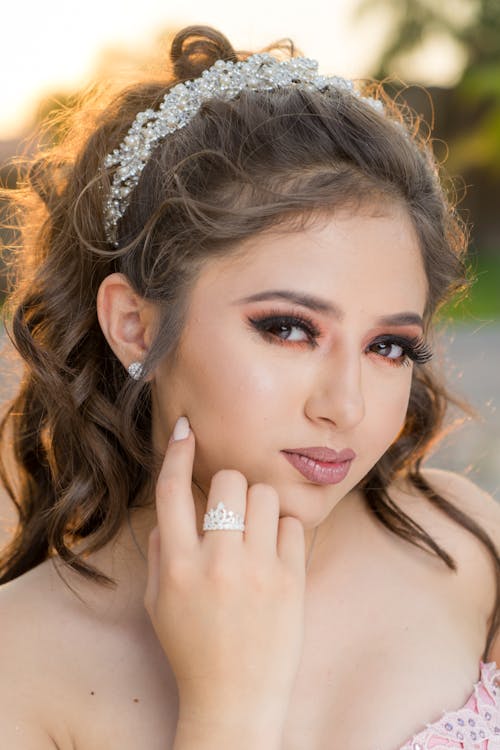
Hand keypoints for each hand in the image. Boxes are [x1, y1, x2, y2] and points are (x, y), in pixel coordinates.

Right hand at [144, 417, 305, 730]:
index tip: (185, 428)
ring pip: (265, 495)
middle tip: (230, 510)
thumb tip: (169, 514)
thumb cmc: (191, 651)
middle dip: (228, 487)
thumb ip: (160, 552)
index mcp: (178, 565)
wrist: (235, 700)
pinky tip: (276, 552)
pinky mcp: (292, 580)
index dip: (176, 452)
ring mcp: (258, 570)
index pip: (172, 491)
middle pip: (227, 481)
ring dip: (258, 505)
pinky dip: (284, 531)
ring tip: (256, 532)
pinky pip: (293, 525)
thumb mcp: (157, 603)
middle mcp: (217, 561)